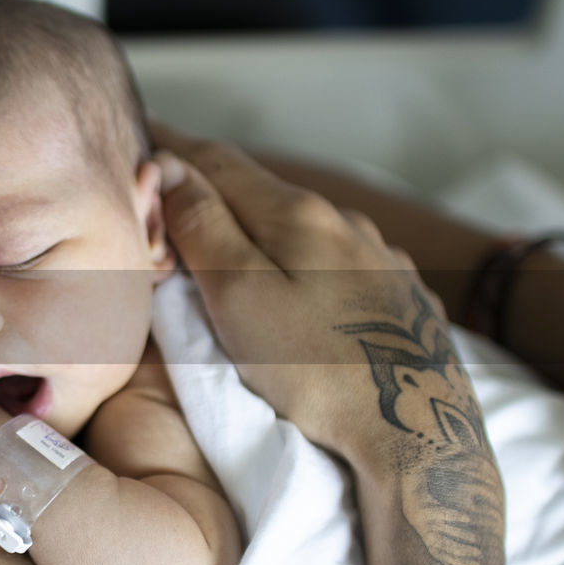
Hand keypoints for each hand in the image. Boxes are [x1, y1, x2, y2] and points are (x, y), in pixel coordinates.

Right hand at [154, 128, 455, 458]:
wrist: (419, 434)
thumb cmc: (316, 371)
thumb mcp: (241, 296)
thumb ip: (203, 228)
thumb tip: (171, 165)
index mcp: (297, 215)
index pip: (219, 160)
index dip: (175, 146)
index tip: (144, 130)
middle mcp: (344, 222)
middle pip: (261, 189)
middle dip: (212, 183)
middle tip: (170, 183)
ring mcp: (377, 258)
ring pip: (298, 224)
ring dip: (254, 221)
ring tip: (223, 234)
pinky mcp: (397, 296)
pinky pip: (329, 257)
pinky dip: (292, 254)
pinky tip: (290, 276)